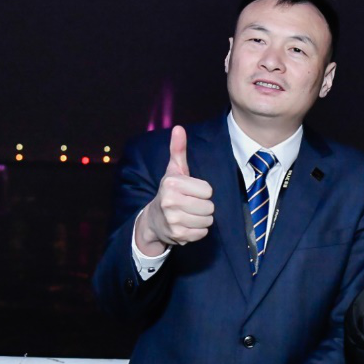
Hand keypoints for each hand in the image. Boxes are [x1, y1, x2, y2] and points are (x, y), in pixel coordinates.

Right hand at [135, 125, 214, 254]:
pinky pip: (202, 233)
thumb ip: (178, 150)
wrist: (153, 220)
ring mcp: (173, 220)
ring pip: (208, 221)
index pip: (208, 190)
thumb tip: (179, 128)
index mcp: (172, 184)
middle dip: (204, 206)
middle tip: (191, 204)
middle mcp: (170, 202)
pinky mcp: (178, 235)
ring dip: (202, 219)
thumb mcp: (174, 170)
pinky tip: (187, 225)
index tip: (191, 192)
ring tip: (189, 214)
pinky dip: (198, 231)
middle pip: (209, 207)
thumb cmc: (170, 191)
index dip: (203, 191)